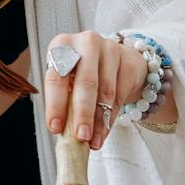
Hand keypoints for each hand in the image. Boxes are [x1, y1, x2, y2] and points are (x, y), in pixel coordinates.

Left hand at [42, 30, 146, 151]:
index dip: (55, 104)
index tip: (55, 128)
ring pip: (105, 91)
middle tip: (80, 137)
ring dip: (98, 121)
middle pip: (85, 82)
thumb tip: (63, 133)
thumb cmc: (82, 72)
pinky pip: (120, 95)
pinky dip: (110, 118)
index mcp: (62, 46)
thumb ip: (64, 101)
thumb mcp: (67, 80)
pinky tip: (103, 133)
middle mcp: (86, 43)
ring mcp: (110, 49)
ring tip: (93, 142)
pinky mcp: (128, 61)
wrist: (115, 59)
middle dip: (82, 114)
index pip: (55, 77)